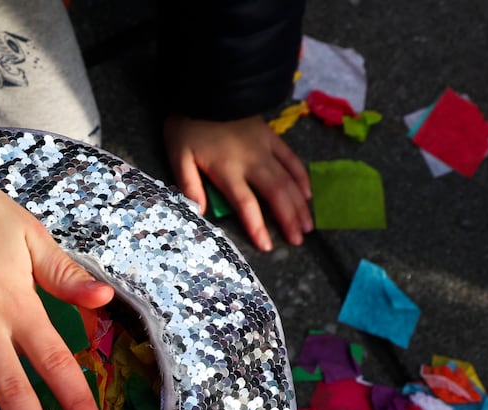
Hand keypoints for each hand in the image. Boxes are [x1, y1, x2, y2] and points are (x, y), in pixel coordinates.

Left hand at [164, 115, 312, 251]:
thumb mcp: (178, 154)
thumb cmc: (189, 123)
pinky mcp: (272, 136)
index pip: (246, 203)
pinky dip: (302, 177)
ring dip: (300, 204)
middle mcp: (251, 161)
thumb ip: (189, 184)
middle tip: (299, 241)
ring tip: (308, 226)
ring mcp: (265, 148)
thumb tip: (199, 212)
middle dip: (289, 219)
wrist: (207, 85)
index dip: (257, 226)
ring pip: (288, 179)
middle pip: (276, 194)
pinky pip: (291, 158)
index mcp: (227, 169)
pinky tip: (308, 194)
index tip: (267, 246)